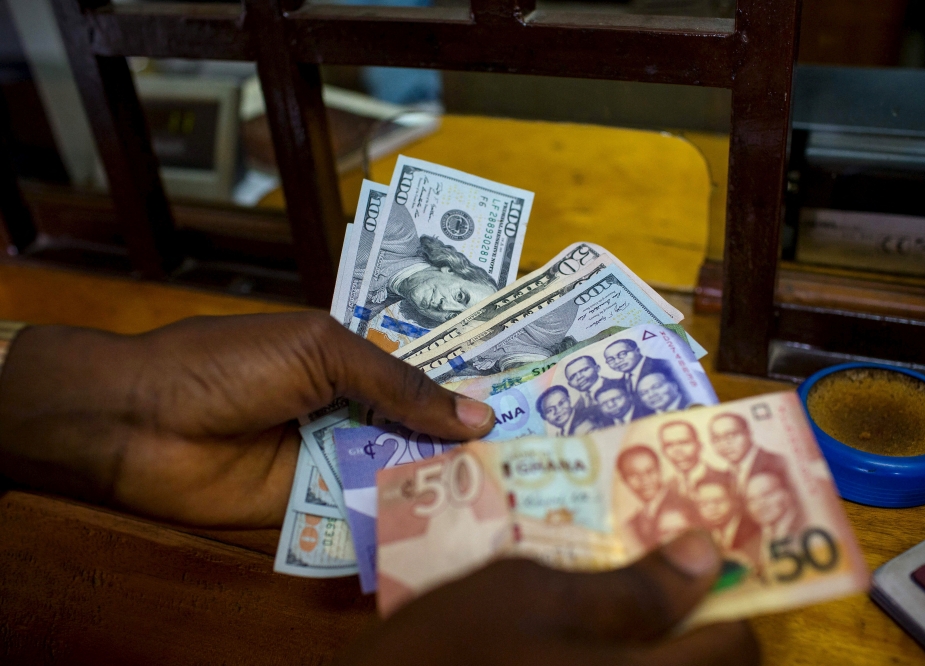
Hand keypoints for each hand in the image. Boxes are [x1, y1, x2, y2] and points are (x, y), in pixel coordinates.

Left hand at [0, 312, 494, 527]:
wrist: (138, 425)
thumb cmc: (227, 364)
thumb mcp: (321, 351)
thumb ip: (398, 383)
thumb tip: (477, 415)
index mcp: (355, 353)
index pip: (428, 365)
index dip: (476, 376)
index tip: (536, 388)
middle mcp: (354, 405)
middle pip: (425, 424)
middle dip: (475, 436)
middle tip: (546, 450)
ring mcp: (338, 455)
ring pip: (405, 469)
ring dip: (450, 480)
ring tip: (523, 490)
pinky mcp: (318, 505)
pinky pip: (370, 512)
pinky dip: (407, 518)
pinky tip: (461, 528)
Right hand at [342, 531, 757, 665]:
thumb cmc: (449, 648)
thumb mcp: (529, 592)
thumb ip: (628, 583)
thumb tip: (705, 554)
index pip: (739, 646)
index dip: (730, 598)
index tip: (702, 560)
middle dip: (701, 625)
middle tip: (664, 578)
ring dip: (662, 645)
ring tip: (619, 606)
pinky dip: (622, 661)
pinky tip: (581, 646)